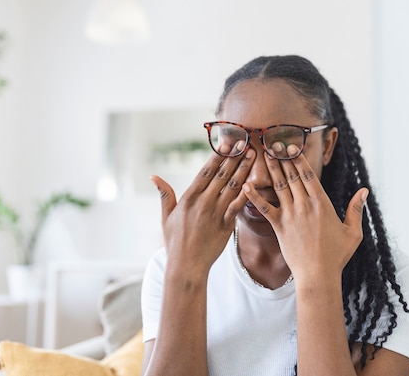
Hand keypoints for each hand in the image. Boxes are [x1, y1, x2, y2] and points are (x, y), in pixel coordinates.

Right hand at [151, 144, 255, 278]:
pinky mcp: (226, 225)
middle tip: (244, 142)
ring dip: (244, 169)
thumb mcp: (166, 216)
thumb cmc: (174, 242)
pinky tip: (255, 182)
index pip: (206, 171)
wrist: (186, 266)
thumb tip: (153, 176)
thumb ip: (165, 194)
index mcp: (189, 198)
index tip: (226, 143)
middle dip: (234, 157)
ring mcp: (216, 214)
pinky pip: (238, 206)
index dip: (217, 156)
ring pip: (233, 186)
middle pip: (222, 175)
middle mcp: (203, 203)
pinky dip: (247, 193)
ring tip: (252, 155)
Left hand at [241, 144, 367, 282]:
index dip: (299, 159)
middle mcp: (305, 205)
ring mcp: (290, 215)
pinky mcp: (279, 227)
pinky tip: (246, 185)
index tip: (291, 147)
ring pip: (279, 187)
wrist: (318, 276)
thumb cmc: (336, 255)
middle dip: (283, 158)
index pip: (309, 175)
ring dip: (271, 169)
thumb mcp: (353, 232)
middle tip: (274, 143)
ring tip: (264, 154)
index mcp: (322, 204)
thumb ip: (356, 209)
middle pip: (292, 176)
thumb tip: (364, 191)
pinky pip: (264, 208)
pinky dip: (254, 196)